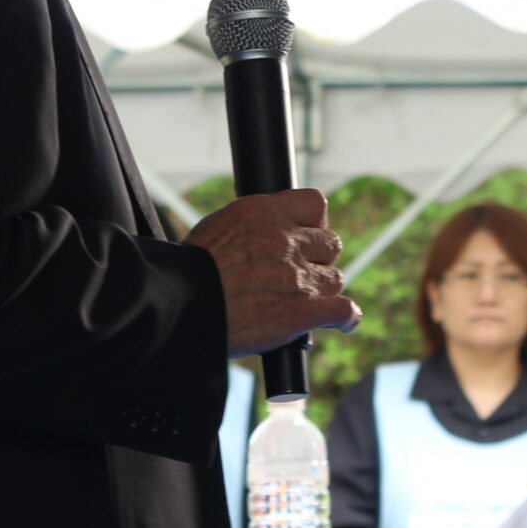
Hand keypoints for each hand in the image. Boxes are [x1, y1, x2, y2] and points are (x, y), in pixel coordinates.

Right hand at [187, 188, 358, 354]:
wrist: (179, 306)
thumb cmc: (187, 272)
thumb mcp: (219, 227)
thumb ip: (253, 226)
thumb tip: (266, 233)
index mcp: (265, 214)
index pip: (315, 204)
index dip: (315, 224)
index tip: (306, 237)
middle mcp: (286, 241)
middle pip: (331, 244)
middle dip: (319, 259)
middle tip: (300, 274)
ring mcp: (298, 277)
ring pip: (335, 278)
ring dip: (324, 290)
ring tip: (305, 301)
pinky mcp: (302, 312)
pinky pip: (344, 310)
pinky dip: (347, 317)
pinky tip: (344, 323)